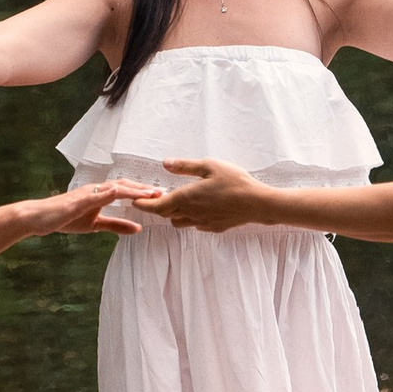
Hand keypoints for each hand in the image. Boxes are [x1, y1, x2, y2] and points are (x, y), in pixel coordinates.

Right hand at [19, 182, 150, 240]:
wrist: (38, 218)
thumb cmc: (64, 218)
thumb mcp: (95, 225)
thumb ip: (116, 225)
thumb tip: (138, 228)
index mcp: (100, 195)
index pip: (126, 191)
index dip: (144, 192)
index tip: (161, 195)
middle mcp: (95, 190)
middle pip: (124, 185)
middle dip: (143, 188)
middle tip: (163, 192)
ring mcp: (86, 193)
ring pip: (112, 188)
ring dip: (131, 189)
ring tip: (148, 192)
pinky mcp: (77, 200)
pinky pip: (94, 195)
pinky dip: (107, 193)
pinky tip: (118, 192)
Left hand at [146, 155, 277, 229]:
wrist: (257, 203)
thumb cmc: (235, 182)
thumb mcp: (209, 166)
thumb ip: (185, 166)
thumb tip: (165, 163)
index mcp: (186, 197)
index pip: (157, 205)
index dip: (144, 204)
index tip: (135, 201)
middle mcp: (191, 213)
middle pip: (165, 214)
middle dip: (158, 206)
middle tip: (156, 196)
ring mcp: (201, 223)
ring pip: (178, 221)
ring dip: (173, 213)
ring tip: (177, 201)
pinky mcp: (212, 228)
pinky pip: (194, 224)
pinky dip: (189, 217)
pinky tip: (198, 208)